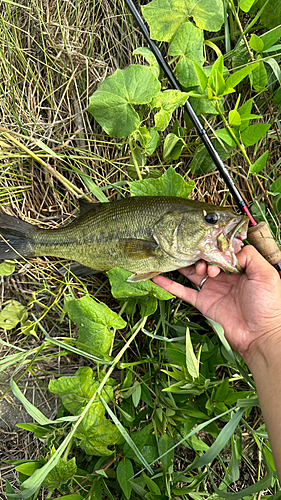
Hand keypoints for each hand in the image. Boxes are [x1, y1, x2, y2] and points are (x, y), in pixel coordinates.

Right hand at [153, 245, 280, 361]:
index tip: (208, 242)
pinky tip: (158, 276)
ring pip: (192, 272)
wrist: (259, 335)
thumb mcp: (266, 274)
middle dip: (198, 253)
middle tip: (197, 255)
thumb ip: (249, 256)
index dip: (215, 245)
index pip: (222, 250)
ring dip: (183, 264)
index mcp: (240, 268)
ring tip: (173, 256)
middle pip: (205, 258)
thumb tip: (229, 249)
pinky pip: (183, 291)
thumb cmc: (267, 305)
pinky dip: (169, 284)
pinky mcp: (203, 302)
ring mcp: (212, 289)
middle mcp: (225, 276)